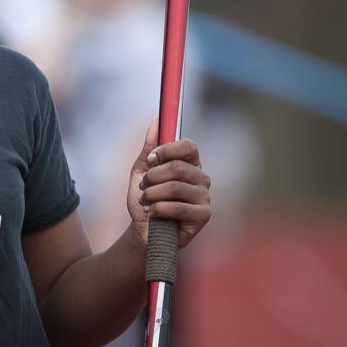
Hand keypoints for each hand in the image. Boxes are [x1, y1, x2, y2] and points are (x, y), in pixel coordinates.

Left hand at [127, 117, 211, 249]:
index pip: (188, 145)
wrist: (143, 229)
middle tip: (144, 186)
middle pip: (178, 167)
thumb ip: (149, 146)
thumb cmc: (145, 198)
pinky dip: (158, 209)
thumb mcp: (142, 169)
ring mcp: (205, 196)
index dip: (166, 150)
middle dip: (152, 177)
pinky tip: (153, 213)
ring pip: (175, 187)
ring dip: (152, 195)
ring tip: (147, 202)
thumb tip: (156, 118)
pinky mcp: (204, 215)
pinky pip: (178, 207)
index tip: (150, 160)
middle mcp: (201, 177)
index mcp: (189, 163)